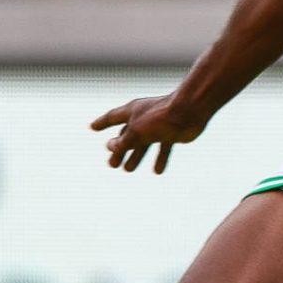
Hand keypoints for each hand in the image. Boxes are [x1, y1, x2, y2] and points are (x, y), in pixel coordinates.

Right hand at [91, 94, 206, 173]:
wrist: (190, 111)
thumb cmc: (161, 117)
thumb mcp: (136, 131)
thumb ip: (122, 142)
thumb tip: (110, 148)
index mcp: (132, 111)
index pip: (112, 117)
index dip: (102, 123)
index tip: (92, 127)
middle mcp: (143, 118)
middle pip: (127, 135)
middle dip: (119, 150)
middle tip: (112, 164)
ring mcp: (158, 126)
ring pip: (143, 144)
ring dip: (136, 156)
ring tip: (128, 169)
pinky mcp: (171, 133)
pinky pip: (162, 148)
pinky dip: (159, 158)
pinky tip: (157, 171)